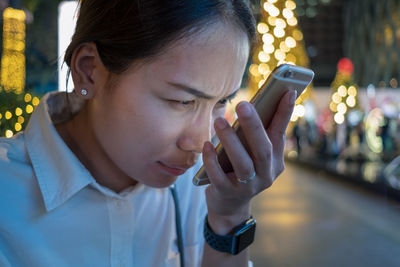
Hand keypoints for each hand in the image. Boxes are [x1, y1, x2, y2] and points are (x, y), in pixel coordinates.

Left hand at [202, 90, 296, 232]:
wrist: (229, 205)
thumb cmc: (240, 170)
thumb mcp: (251, 154)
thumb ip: (253, 135)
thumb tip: (250, 107)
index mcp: (274, 161)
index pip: (280, 133)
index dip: (284, 113)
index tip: (288, 91)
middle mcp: (266, 174)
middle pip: (262, 149)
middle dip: (253, 126)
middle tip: (242, 104)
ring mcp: (247, 187)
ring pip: (243, 164)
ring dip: (230, 141)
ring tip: (219, 121)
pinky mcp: (227, 193)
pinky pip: (219, 176)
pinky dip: (212, 160)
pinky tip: (206, 145)